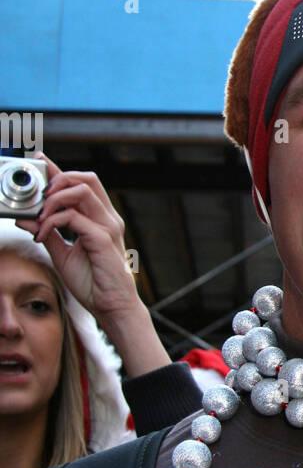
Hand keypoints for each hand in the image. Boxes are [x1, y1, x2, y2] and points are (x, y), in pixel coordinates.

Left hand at [17, 154, 137, 320]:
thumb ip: (47, 234)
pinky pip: (73, 218)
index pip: (81, 184)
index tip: (40, 160)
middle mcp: (107, 218)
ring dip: (53, 199)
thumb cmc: (93, 283)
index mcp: (100, 219)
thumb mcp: (63, 254)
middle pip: (85, 178)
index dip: (59, 169)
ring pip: (80, 191)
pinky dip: (52, 222)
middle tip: (40, 196)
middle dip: (58, 179)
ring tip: (40, 217)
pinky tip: (42, 235)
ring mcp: (107, 227)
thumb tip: (26, 219)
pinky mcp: (102, 239)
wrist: (111, 307)